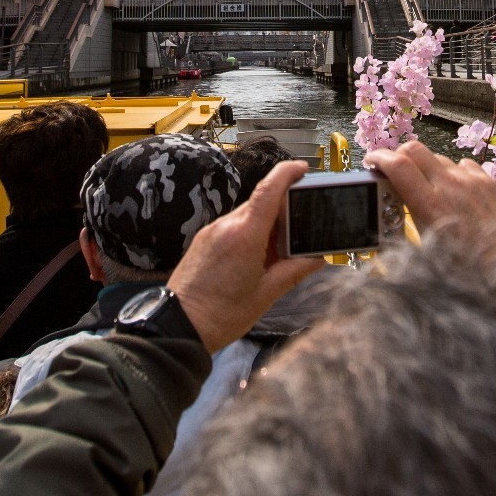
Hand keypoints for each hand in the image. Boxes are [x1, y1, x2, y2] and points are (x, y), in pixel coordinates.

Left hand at [166, 161, 323, 352]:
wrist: (179, 326)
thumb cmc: (220, 315)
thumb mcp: (267, 294)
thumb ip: (294, 271)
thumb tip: (315, 259)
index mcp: (245, 236)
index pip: (269, 190)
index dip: (287, 174)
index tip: (302, 168)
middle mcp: (225, 226)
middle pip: (261, 204)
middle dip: (282, 214)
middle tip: (296, 236)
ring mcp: (211, 232)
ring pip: (246, 217)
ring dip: (264, 228)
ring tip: (273, 258)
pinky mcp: (203, 241)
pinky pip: (232, 228)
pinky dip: (248, 236)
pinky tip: (253, 261)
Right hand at [365, 141, 495, 267]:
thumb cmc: (469, 267)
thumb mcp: (428, 249)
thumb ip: (408, 223)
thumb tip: (392, 209)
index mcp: (430, 205)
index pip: (397, 164)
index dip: (379, 158)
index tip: (372, 163)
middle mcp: (450, 185)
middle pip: (414, 149)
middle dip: (398, 155)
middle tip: (393, 170)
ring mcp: (471, 180)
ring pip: (438, 158)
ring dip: (426, 167)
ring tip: (426, 189)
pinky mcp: (488, 181)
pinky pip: (462, 166)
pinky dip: (452, 173)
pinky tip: (454, 191)